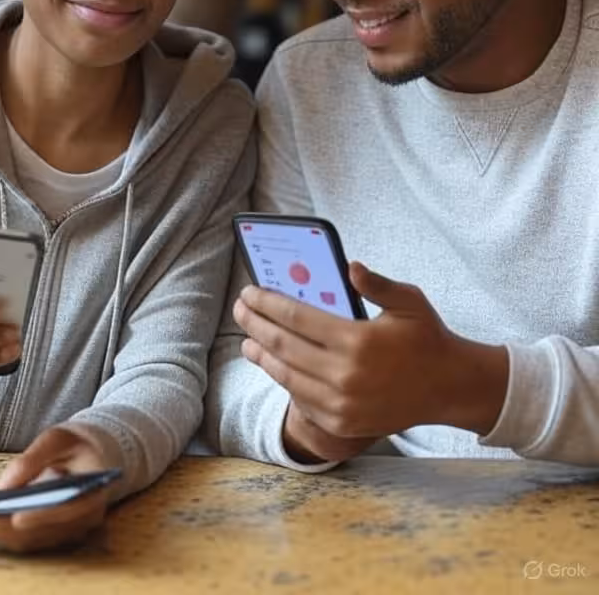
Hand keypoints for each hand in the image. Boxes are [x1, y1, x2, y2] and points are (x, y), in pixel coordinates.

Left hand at [0, 428, 110, 551]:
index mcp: (93, 491)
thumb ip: (34, 456)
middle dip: (0, 527)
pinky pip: (25, 539)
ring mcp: (67, 531)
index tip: (15, 516)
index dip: (41, 515)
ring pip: (29, 540)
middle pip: (39, 532)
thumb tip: (4, 485)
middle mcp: (83, 519)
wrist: (97, 456)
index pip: (68, 509)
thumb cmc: (78, 444)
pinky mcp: (51, 535)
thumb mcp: (59, 437)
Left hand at [235, 263, 508, 461]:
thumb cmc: (427, 338)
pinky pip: (302, 399)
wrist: (449, 388)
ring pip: (286, 375)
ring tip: (247, 340)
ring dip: (262, 355)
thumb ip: (376, 284)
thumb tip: (350, 266)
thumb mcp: (408, 302)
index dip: (267, 303)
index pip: (296, 317)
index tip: (250, 291)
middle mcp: (344, 375)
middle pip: (283, 345)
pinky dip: (284, 380)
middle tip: (240, 309)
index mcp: (357, 341)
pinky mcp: (341, 422)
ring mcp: (341, 403)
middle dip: (256, 324)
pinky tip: (275, 366)